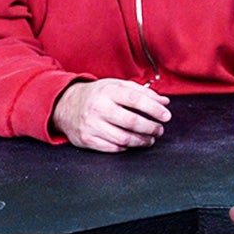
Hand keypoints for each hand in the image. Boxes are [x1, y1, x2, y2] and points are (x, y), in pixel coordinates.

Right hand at [50, 79, 170, 152]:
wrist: (66, 105)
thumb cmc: (98, 94)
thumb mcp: (118, 86)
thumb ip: (143, 93)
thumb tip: (165, 101)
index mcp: (109, 91)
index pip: (137, 100)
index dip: (155, 109)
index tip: (167, 116)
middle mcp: (98, 108)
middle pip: (132, 122)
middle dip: (151, 128)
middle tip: (159, 130)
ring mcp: (91, 125)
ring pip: (123, 138)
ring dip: (141, 141)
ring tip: (150, 139)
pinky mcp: (86, 140)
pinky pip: (111, 147)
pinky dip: (126, 147)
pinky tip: (132, 143)